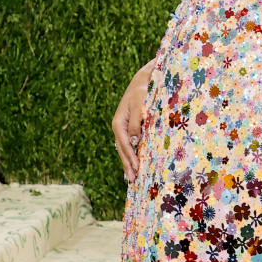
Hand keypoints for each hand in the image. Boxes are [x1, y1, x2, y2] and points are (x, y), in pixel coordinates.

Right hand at [112, 64, 153, 182]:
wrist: (143, 80)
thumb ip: (136, 123)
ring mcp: (123, 128)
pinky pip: (128, 145)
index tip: (137, 168)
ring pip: (124, 149)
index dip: (130, 157)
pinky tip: (133, 164)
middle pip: (122, 150)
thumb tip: (134, 141)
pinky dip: (130, 155)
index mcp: (119, 123)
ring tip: (130, 178)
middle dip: (127, 165)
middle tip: (132, 180)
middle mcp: (119, 127)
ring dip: (128, 163)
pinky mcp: (130, 128)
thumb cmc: (142, 92)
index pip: (124, 144)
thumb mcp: (139, 106)